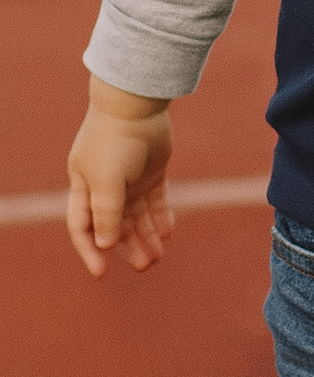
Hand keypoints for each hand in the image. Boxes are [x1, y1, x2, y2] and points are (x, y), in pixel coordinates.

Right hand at [66, 76, 173, 276]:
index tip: (102, 272)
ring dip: (146, 236)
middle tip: (144, 266)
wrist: (137, 105)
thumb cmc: (114, 141)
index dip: (90, 250)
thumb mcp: (107, 182)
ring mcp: (130, 178)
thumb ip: (107, 214)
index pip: (83, 227)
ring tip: (158, 258)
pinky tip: (168, 231)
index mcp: (85, 187)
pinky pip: (156, 200)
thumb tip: (106, 245)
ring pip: (138, 216)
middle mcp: (106, 185)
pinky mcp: (152, 170)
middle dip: (128, 246)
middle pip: (115, 225)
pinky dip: (161, 216)